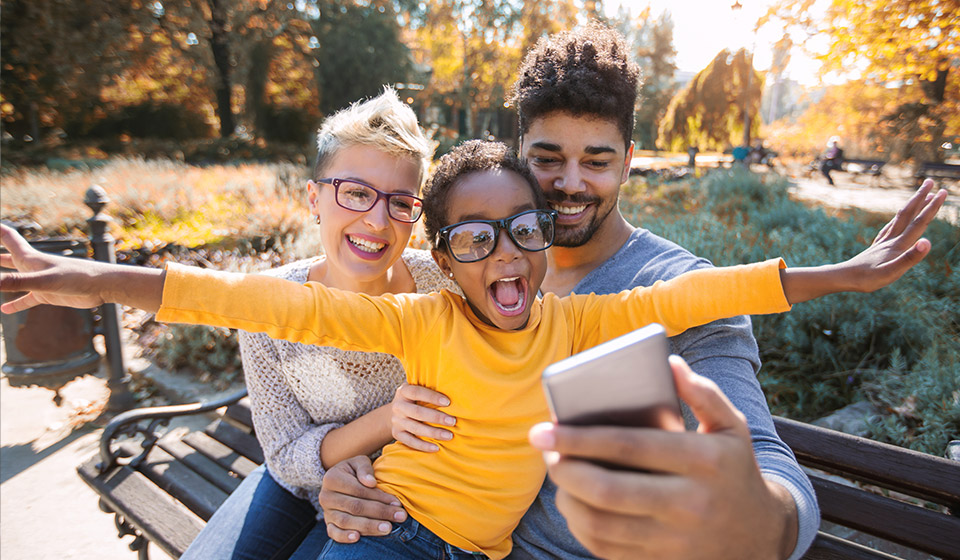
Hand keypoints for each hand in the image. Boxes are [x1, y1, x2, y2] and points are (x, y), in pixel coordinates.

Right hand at [0, 223, 106, 310]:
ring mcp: (40, 281)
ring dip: (2, 278)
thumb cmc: (77, 278)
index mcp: (30, 257)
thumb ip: (18, 282)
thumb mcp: (44, 281)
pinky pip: (27, 300)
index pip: (8, 237)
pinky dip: (16, 304)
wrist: (102, 286)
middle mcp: (33, 266)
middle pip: (8, 257)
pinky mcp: (48, 295)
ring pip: (15, 279)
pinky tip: (4, 310)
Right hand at [319, 455, 406, 542]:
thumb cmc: (354, 471)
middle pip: (355, 507)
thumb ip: (365, 469)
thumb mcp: (359, 462)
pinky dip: (344, 537)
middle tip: (399, 517)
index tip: (397, 503)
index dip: (379, 497)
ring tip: (387, 528)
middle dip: (379, 513)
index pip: (359, 490)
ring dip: (368, 527)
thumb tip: (371, 483)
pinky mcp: (328, 524)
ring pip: (346, 522)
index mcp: (332, 478)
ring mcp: (326, 512)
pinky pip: (334, 533)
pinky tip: (358, 538)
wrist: (340, 480)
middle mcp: (326, 496)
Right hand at [391, 383, 455, 451]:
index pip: (416, 392)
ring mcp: (396, 421)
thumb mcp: (417, 389)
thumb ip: (430, 388)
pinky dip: (423, 446)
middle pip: (417, 412)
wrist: (394, 413)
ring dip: (433, 433)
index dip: (432, 397)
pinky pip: (410, 441)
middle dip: (436, 417)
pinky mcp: (397, 434)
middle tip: (453, 421)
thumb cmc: (415, 399)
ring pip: (415, 428)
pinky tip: (436, 448)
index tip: (448, 402)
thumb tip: (454, 391)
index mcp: (403, 391)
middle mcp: (398, 406)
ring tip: (449, 436)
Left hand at [529, 356, 796, 559]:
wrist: (761, 536)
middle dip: (565, 470)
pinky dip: (581, 527)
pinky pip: (607, 549)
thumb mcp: (733, 428)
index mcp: (704, 461)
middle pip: (608, 490)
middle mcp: (690, 504)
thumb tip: (669, 362)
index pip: (629, 446)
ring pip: (601, 524)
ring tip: (559, 476)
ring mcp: (676, 541)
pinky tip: (574, 504)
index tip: (545, 429)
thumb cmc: (734, 470)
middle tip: (546, 453)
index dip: (580, 438)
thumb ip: (704, 393)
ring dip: (567, 500)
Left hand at [781, 179, 947, 303]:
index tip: (943, 192)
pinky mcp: (876, 247)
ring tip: (920, 195)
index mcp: (898, 245)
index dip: (932, 208)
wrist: (843, 278)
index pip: (919, 223)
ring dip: (911, 206)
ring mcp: (883, 242)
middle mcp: (891, 240)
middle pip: (908, 214)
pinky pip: (889, 228)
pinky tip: (897, 220)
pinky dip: (897, 219)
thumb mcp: (891, 273)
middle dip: (920, 198)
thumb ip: (910, 258)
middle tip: (930, 181)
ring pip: (899, 219)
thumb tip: (927, 242)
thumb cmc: (867, 279)